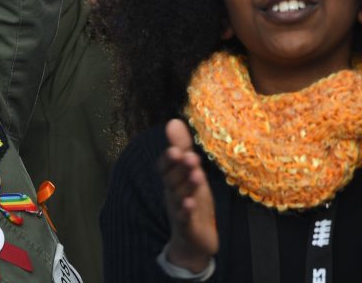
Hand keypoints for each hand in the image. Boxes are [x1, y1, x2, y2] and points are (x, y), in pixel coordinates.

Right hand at [160, 119, 217, 271]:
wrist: (195, 241)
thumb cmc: (192, 201)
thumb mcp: (190, 173)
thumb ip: (182, 148)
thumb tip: (173, 121)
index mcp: (172, 181)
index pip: (164, 168)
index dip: (168, 159)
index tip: (176, 149)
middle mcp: (172, 194)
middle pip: (172, 180)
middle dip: (180, 168)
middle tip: (190, 156)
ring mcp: (178, 211)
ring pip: (179, 197)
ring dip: (187, 186)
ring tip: (197, 174)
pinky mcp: (187, 227)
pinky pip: (184, 219)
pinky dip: (186, 212)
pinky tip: (190, 204)